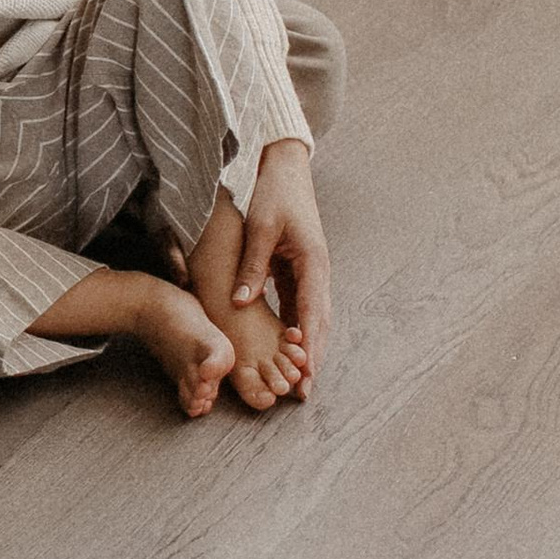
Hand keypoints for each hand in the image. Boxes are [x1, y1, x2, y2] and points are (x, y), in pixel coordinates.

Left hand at [234, 137, 331, 374]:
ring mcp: (310, 271)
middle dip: (312, 357)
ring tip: (298, 379)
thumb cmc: (273, 193)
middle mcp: (317, 271)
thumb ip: (253, 266)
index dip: (309, 346)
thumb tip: (242, 303)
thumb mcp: (261, 229)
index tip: (305, 374)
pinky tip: (288, 349)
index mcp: (313, 262)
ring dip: (306, 347)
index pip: (312, 313)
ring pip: (311, 317)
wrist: (284, 167)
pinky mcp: (298, 269)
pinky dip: (297, 329)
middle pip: (318, 322)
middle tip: (304, 391)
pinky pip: (299, 305)